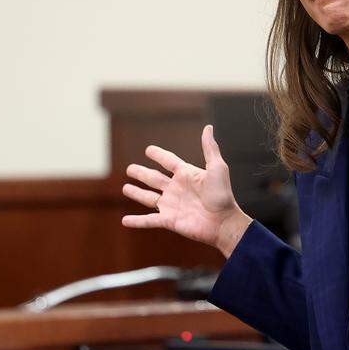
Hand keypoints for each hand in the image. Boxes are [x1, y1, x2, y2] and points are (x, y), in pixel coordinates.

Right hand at [122, 124, 252, 257]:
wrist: (224, 221)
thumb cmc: (222, 195)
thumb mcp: (217, 168)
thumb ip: (210, 148)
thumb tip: (208, 127)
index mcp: (186, 175)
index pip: (169, 161)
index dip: (159, 155)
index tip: (149, 150)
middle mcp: (177, 189)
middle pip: (154, 179)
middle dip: (141, 173)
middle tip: (129, 168)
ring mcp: (171, 205)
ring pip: (148, 198)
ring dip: (136, 193)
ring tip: (125, 188)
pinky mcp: (168, 220)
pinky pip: (148, 220)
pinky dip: (136, 221)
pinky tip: (125, 221)